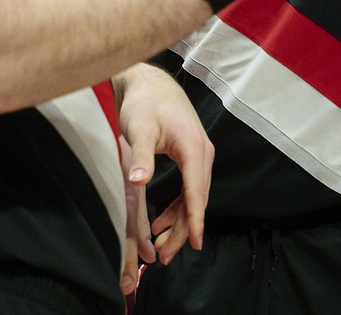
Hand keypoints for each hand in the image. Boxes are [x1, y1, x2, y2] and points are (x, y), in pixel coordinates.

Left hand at [116, 64, 213, 292]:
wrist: (150, 83)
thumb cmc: (145, 104)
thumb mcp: (139, 129)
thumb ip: (140, 156)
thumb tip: (137, 181)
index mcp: (194, 148)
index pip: (196, 192)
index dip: (194, 220)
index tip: (194, 244)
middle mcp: (203, 153)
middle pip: (198, 199)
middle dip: (184, 229)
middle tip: (165, 256)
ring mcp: (200, 154)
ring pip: (194, 196)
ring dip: (180, 221)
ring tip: (162, 247)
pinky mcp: (192, 155)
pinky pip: (189, 188)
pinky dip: (178, 207)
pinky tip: (162, 222)